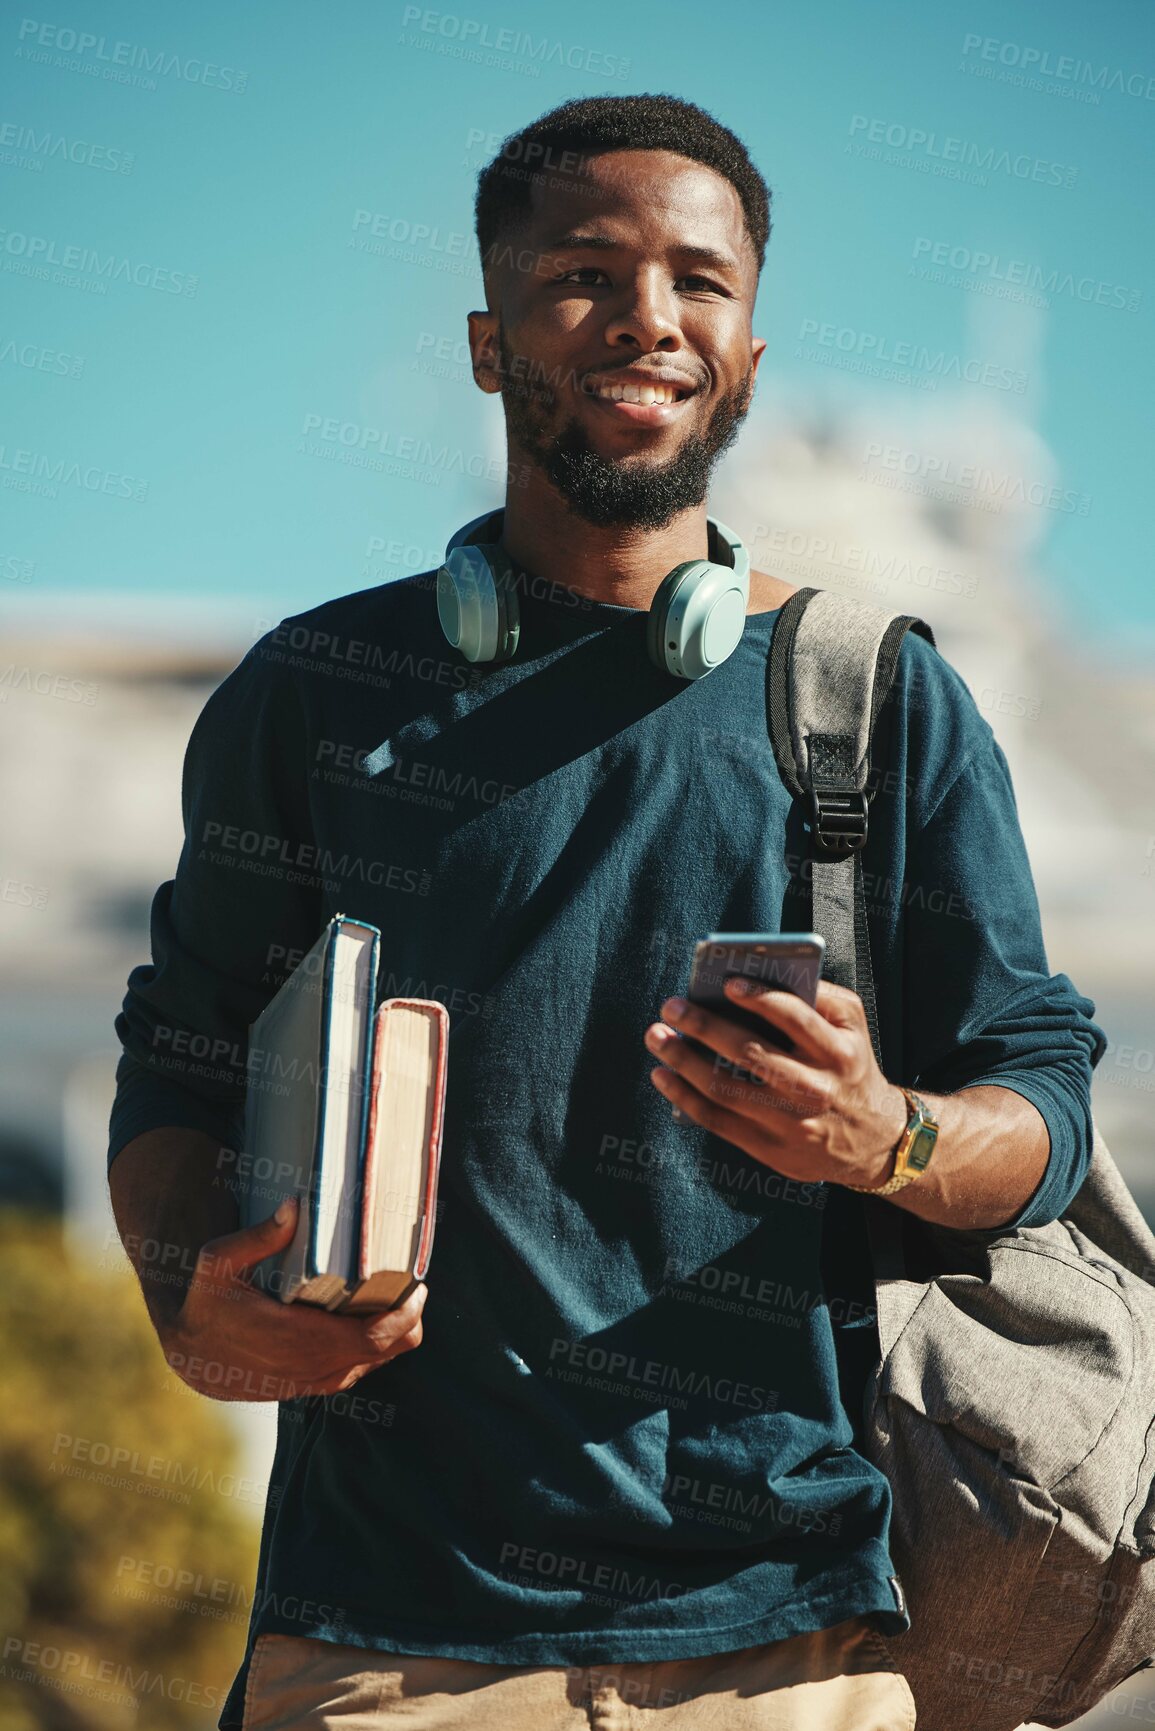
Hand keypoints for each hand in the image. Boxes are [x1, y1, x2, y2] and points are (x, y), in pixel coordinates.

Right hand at [160, 1198, 426, 1401]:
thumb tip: (296, 1207)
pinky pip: (347, 1377)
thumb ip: (259, 1237)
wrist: (187, 1354)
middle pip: (377, 1354)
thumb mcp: (219, 1261)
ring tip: (401, 1306)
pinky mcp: (300, 1389)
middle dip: (405, 1326)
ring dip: (389, 1342)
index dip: (401, 1319)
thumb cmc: (206, 1301)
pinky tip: (374, 1330)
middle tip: (416, 1293)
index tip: (418, 1291)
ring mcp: (304, 1382)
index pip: (367, 1338)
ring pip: (365, 1368)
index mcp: (291, 1336)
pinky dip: (368, 1356)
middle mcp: (303, 1366)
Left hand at [643, 978, 907, 1188]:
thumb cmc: (850, 1067)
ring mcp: (792, 1124)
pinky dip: (684, 1097)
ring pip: (725, 1090)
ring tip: (657, 1037)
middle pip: (749, 1054)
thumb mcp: (853, 1028)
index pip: (796, 1018)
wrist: (874, 1140)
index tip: (726, 982)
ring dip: (683, 1061)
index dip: (760, 999)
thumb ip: (818, 998)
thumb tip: (760, 975)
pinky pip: (718, 1121)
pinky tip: (663, 1076)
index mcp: (838, 1052)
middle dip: (703, 1026)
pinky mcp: (772, 1150)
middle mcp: (815, 1089)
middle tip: (671, 1006)